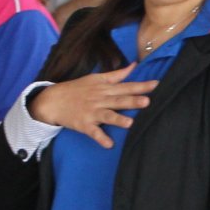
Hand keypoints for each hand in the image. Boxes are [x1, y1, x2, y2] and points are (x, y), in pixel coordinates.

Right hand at [27, 64, 158, 148]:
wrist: (52, 100)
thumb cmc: (77, 89)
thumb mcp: (96, 79)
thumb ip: (117, 75)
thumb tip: (134, 65)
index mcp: (104, 89)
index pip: (126, 86)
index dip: (141, 86)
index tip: (156, 84)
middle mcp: (100, 100)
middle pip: (118, 100)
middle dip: (132, 101)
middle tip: (147, 101)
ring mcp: (91, 113)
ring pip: (107, 116)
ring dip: (118, 119)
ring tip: (130, 123)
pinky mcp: (83, 125)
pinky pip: (93, 132)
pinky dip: (100, 138)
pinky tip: (109, 144)